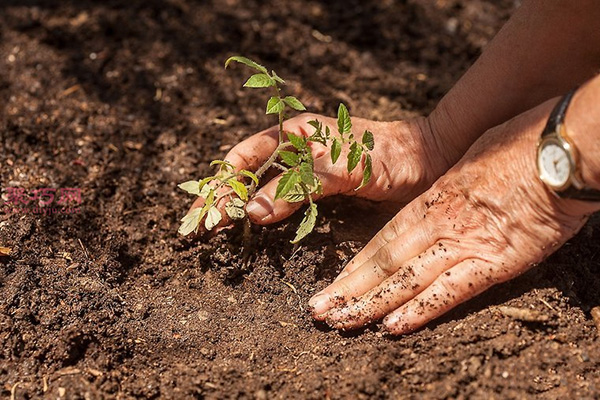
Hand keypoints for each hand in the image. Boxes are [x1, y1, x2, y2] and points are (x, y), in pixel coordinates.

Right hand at [188, 113, 455, 226]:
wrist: (424, 162)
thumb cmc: (384, 156)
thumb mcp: (337, 169)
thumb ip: (295, 187)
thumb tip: (251, 211)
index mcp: (294, 132)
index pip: (243, 156)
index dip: (221, 183)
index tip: (205, 211)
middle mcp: (294, 148)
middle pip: (246, 173)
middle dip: (223, 198)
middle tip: (200, 228)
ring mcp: (305, 168)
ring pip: (261, 188)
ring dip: (240, 208)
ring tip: (218, 231)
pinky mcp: (319, 188)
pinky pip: (283, 200)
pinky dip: (265, 214)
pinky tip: (255, 229)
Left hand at [308, 98, 598, 334]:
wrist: (559, 149)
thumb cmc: (519, 144)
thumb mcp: (471, 159)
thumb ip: (451, 186)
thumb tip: (441, 196)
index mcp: (432, 198)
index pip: (382, 238)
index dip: (354, 265)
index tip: (332, 284)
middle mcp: (437, 224)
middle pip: (383, 262)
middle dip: (348, 290)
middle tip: (318, 311)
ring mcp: (462, 244)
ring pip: (405, 280)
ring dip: (370, 305)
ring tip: (340, 324)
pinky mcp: (494, 262)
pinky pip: (450, 292)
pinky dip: (420, 311)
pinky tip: (392, 328)